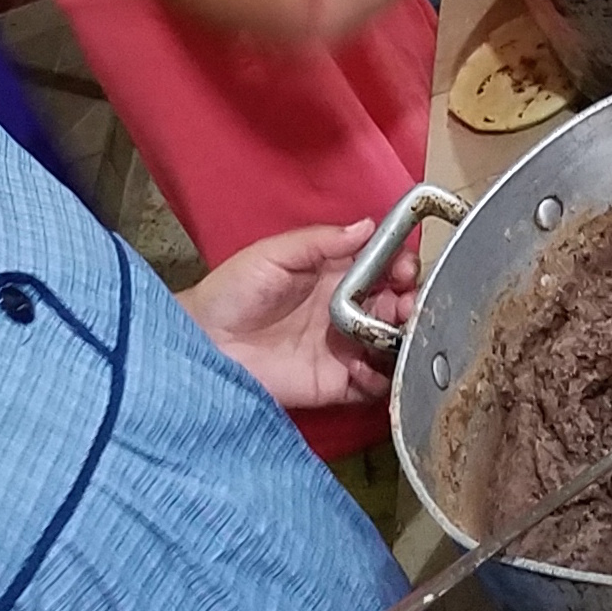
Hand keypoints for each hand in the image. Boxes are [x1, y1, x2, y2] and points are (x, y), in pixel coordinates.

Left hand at [181, 219, 412, 414]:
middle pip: (396, 306)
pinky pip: (373, 384)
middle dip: (410, 302)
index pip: (384, 268)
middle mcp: (347, 311)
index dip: (401, 266)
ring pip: (392, 344)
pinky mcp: (335, 383)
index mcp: (336, 275)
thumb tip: (367, 225)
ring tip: (396, 333)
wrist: (201, 343)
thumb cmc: (231, 292)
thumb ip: (320, 242)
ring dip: (404, 339)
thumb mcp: (273, 255)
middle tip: (406, 303)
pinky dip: (381, 377)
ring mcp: (343, 348)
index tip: (405, 268)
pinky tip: (366, 366)